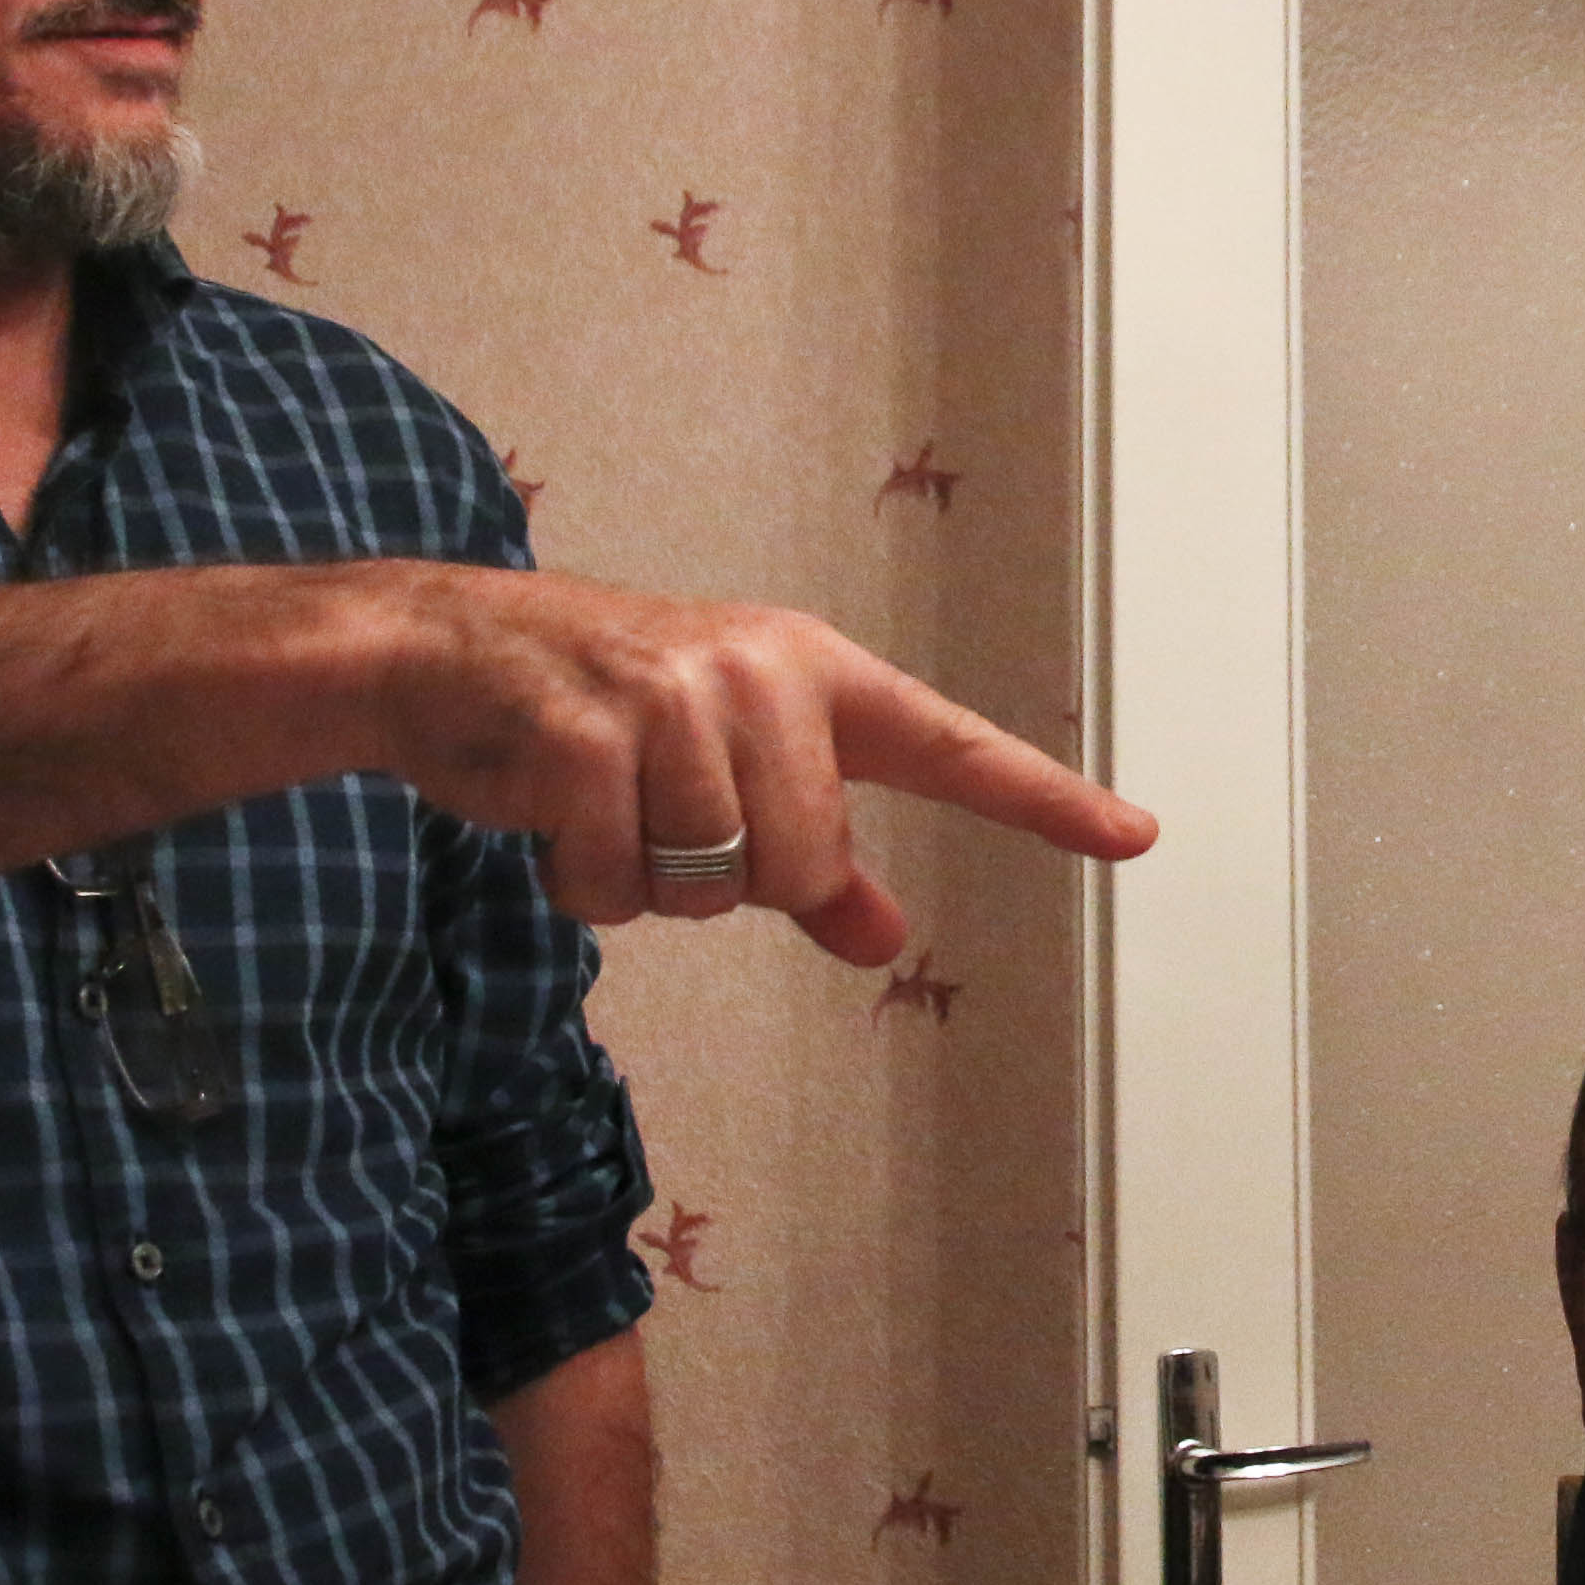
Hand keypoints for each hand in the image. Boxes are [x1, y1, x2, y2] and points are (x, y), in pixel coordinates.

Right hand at [373, 570, 1151, 963]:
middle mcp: (760, 677)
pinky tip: (557, 819)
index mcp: (814, 674)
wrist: (450, 649)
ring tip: (608, 804)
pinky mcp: (587, 738)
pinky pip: (617, 887)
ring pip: (714, 885)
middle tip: (664, 815)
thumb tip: (884, 936)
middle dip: (730, 880)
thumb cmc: (603, 712)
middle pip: (803, 866)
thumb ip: (814, 860)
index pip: (952, 747)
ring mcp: (672, 700)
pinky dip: (581, 885)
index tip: (1134, 835)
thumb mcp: (725, 765)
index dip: (1046, 801)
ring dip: (649, 881)